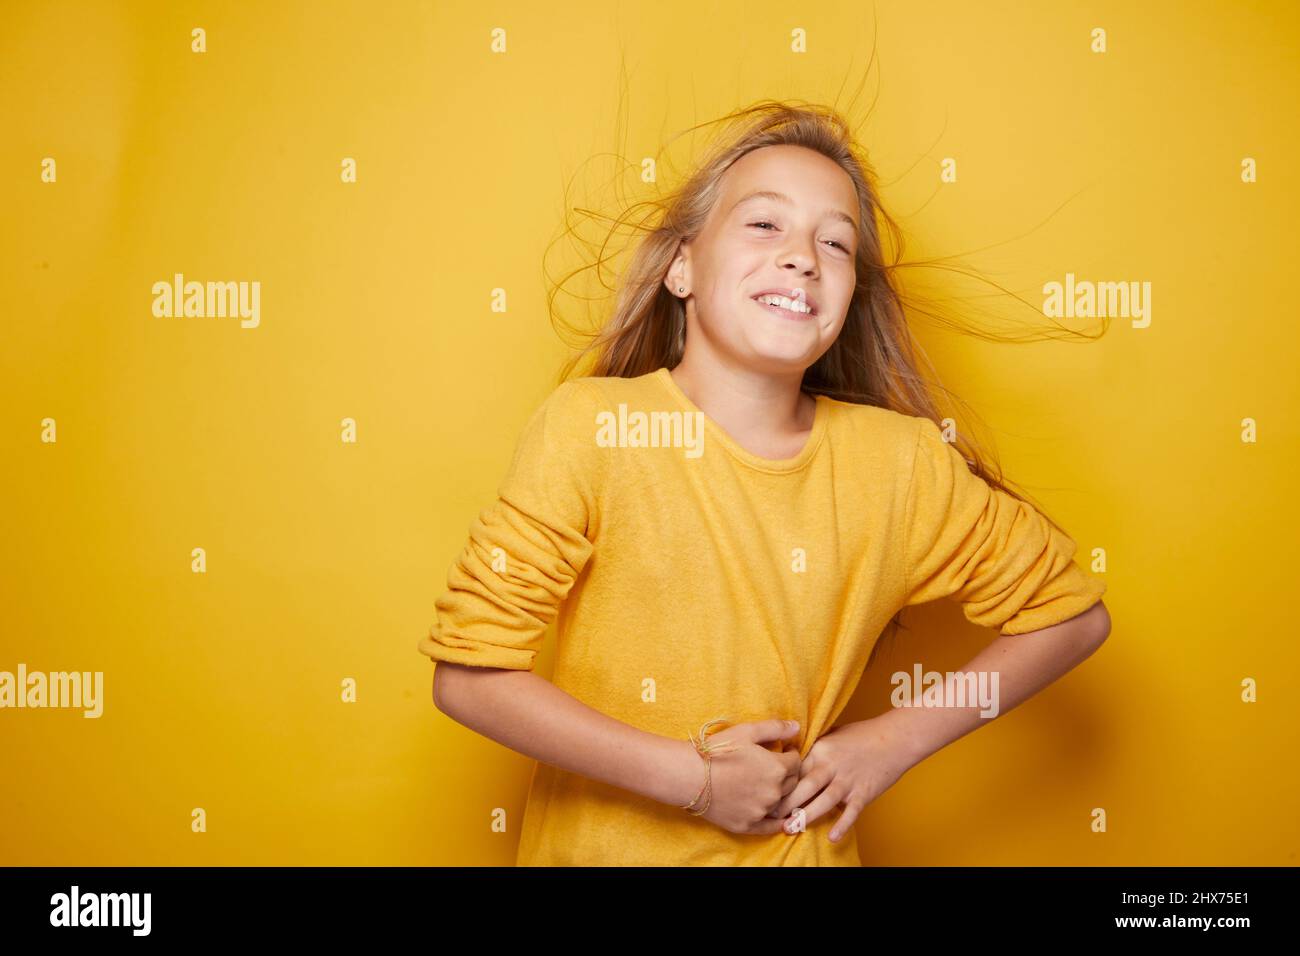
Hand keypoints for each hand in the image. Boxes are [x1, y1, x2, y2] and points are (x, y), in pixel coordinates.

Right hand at [677, 718, 802, 835]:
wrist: (689, 776)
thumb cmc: (717, 750)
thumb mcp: (746, 731)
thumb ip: (775, 728)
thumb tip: (797, 727)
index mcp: (777, 768)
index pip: (797, 762)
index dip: (791, 754)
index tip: (783, 751)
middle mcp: (774, 792)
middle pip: (792, 783)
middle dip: (787, 774)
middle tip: (775, 767)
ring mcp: (761, 811)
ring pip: (781, 803)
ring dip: (779, 794)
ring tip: (768, 785)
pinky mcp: (748, 825)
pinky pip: (770, 827)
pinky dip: (777, 823)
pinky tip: (781, 820)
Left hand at [771, 716, 915, 842]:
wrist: (895, 738)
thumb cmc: (863, 735)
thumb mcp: (833, 736)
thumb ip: (815, 750)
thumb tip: (793, 758)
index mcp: (821, 750)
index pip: (795, 769)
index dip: (780, 783)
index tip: (766, 794)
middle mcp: (832, 765)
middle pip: (804, 786)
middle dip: (785, 803)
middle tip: (770, 816)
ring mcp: (848, 780)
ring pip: (823, 800)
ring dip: (805, 816)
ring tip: (790, 828)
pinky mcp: (864, 792)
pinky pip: (851, 811)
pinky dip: (842, 824)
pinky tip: (832, 837)